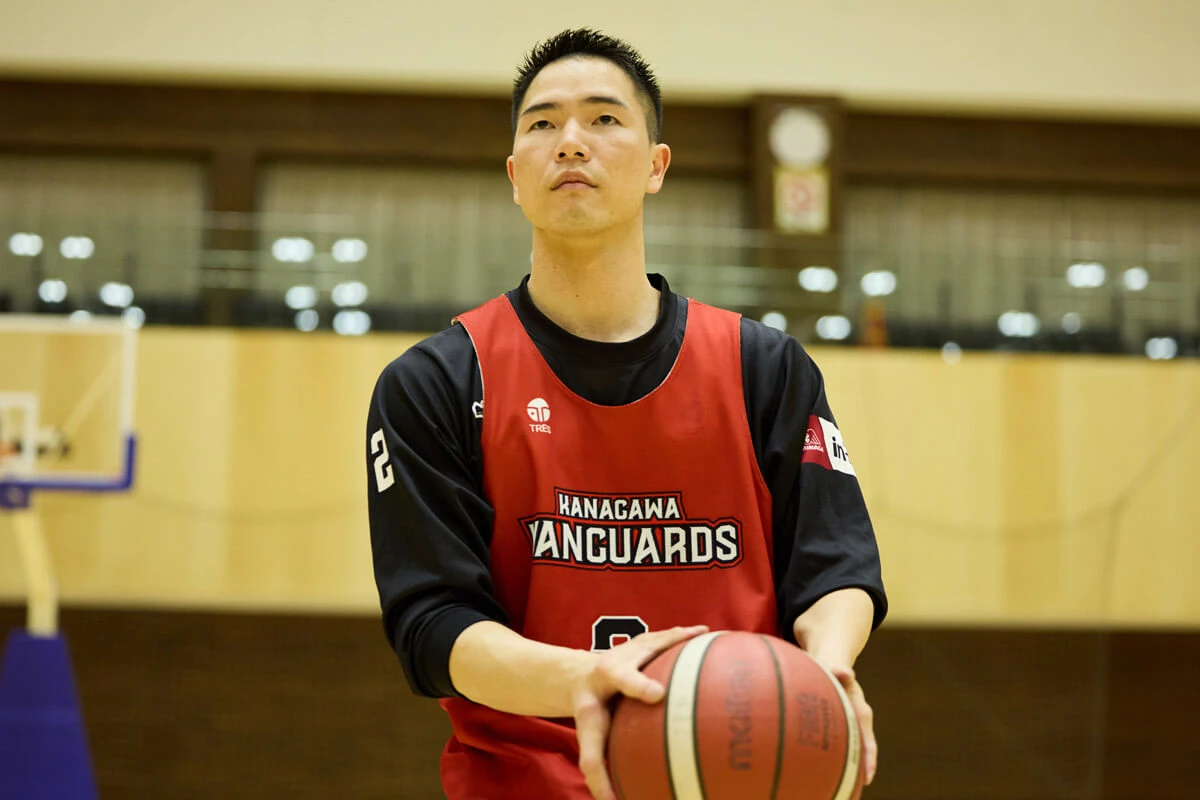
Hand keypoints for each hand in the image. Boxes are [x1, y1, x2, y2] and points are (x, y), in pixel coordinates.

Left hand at [573, 624, 708, 799]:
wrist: (582, 678)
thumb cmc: (591, 713)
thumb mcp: (590, 738)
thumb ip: (596, 767)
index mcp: (605, 681)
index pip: (621, 684)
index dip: (639, 686)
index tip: (657, 694)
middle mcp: (620, 657)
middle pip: (644, 648)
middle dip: (664, 645)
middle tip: (692, 643)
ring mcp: (634, 646)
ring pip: (660, 636)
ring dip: (681, 635)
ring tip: (706, 634)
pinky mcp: (646, 641)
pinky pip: (670, 638)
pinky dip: (689, 636)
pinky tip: (709, 635)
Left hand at [826, 664, 876, 785]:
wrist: (834, 664)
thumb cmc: (833, 667)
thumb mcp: (837, 668)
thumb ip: (840, 670)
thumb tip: (844, 671)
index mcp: (860, 710)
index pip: (867, 738)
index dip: (869, 757)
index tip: (869, 775)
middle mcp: (858, 719)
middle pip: (863, 747)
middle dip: (862, 766)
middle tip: (858, 787)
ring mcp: (851, 722)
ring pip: (853, 746)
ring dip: (850, 763)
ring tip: (846, 785)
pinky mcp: (842, 723)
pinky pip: (842, 741)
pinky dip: (839, 754)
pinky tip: (827, 767)